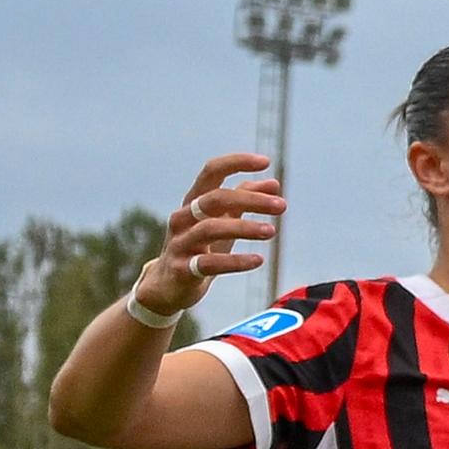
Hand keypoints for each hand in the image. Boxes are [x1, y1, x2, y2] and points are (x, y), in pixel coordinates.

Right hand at [140, 151, 282, 315]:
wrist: (166, 286)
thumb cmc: (199, 248)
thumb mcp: (221, 221)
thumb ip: (244, 201)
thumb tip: (273, 182)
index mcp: (193, 202)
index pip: (211, 172)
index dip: (236, 163)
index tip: (266, 162)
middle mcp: (183, 218)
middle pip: (214, 199)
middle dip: (250, 200)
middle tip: (282, 206)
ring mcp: (179, 244)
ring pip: (210, 228)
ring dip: (244, 228)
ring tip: (272, 231)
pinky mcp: (181, 270)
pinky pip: (208, 263)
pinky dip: (235, 261)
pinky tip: (258, 260)